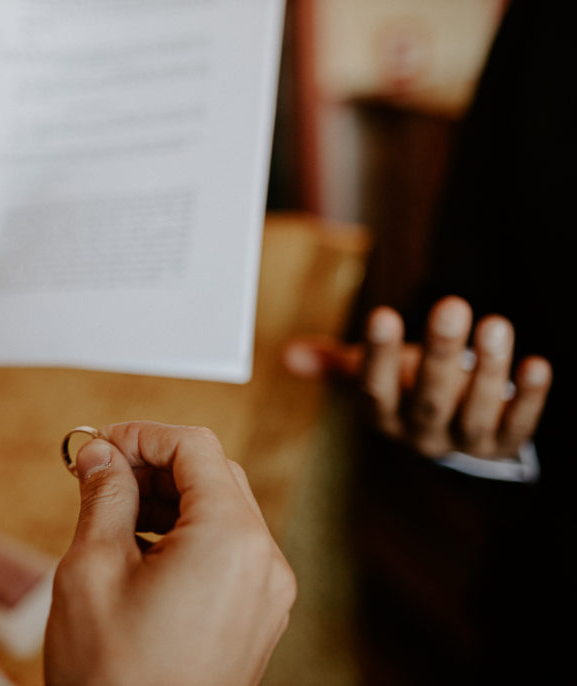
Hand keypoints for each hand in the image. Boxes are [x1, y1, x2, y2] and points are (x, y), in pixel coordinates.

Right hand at [45, 422, 295, 685]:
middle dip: (152, 464)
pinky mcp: (256, 618)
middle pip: (214, 476)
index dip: (140, 434)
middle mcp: (264, 563)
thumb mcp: (91, 570)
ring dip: (167, 498)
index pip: (195, 448)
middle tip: (96, 474)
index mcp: (231, 541)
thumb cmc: (114, 677)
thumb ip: (103, 497)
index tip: (97, 445)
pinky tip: (138, 549)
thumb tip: (100, 454)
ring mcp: (266, 595)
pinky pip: (227, 552)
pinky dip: (185, 535)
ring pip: (221, 513)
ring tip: (109, 512)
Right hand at [283, 296, 551, 457]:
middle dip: (441, 353)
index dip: (379, 354)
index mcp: (385, 416)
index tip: (384, 313)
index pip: (375, 388)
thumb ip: (336, 362)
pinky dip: (529, 398)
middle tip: (452, 305)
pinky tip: (536, 364)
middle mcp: (421, 433)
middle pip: (428, 398)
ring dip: (488, 371)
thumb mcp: (374, 376)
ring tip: (495, 325)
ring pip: (475, 412)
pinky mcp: (504, 443)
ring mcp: (463, 441)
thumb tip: (288, 353)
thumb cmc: (409, 389)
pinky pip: (519, 426)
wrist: (454, 431)